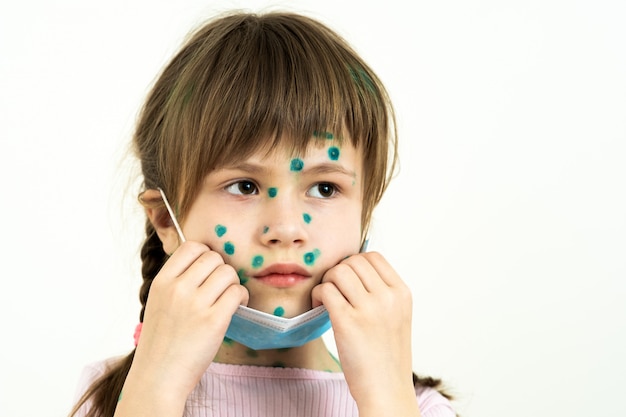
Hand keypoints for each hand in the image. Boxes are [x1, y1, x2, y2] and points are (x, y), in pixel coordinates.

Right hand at [119, 241, 248, 414]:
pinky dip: (241, 297)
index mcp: (162, 282)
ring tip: (227, 299)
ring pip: (228, 273)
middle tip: (219, 288)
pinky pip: (237, 292)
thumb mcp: (159, 302)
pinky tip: (234, 307)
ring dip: (232, 284)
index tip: (207, 270)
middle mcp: (178, 289)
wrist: (159, 376)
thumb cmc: (162, 341)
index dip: (204, 255)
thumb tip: (205, 260)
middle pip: (213, 258)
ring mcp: (196, 304)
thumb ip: (177, 280)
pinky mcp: (214, 320)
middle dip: (221, 270)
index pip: (191, 246)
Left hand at [311, 252, 419, 415]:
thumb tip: (352, 269)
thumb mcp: (397, 317)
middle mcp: (388, 297)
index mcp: (402, 293)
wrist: (386, 390)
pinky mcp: (347, 321)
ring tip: (327, 301)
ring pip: (337, 272)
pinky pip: (325, 290)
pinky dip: (318, 296)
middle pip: (353, 261)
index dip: (355, 263)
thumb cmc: (387, 357)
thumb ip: (382, 293)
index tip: (348, 281)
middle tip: (334, 291)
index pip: (373, 257)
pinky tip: (321, 309)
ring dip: (327, 282)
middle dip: (338, 272)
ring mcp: (369, 308)